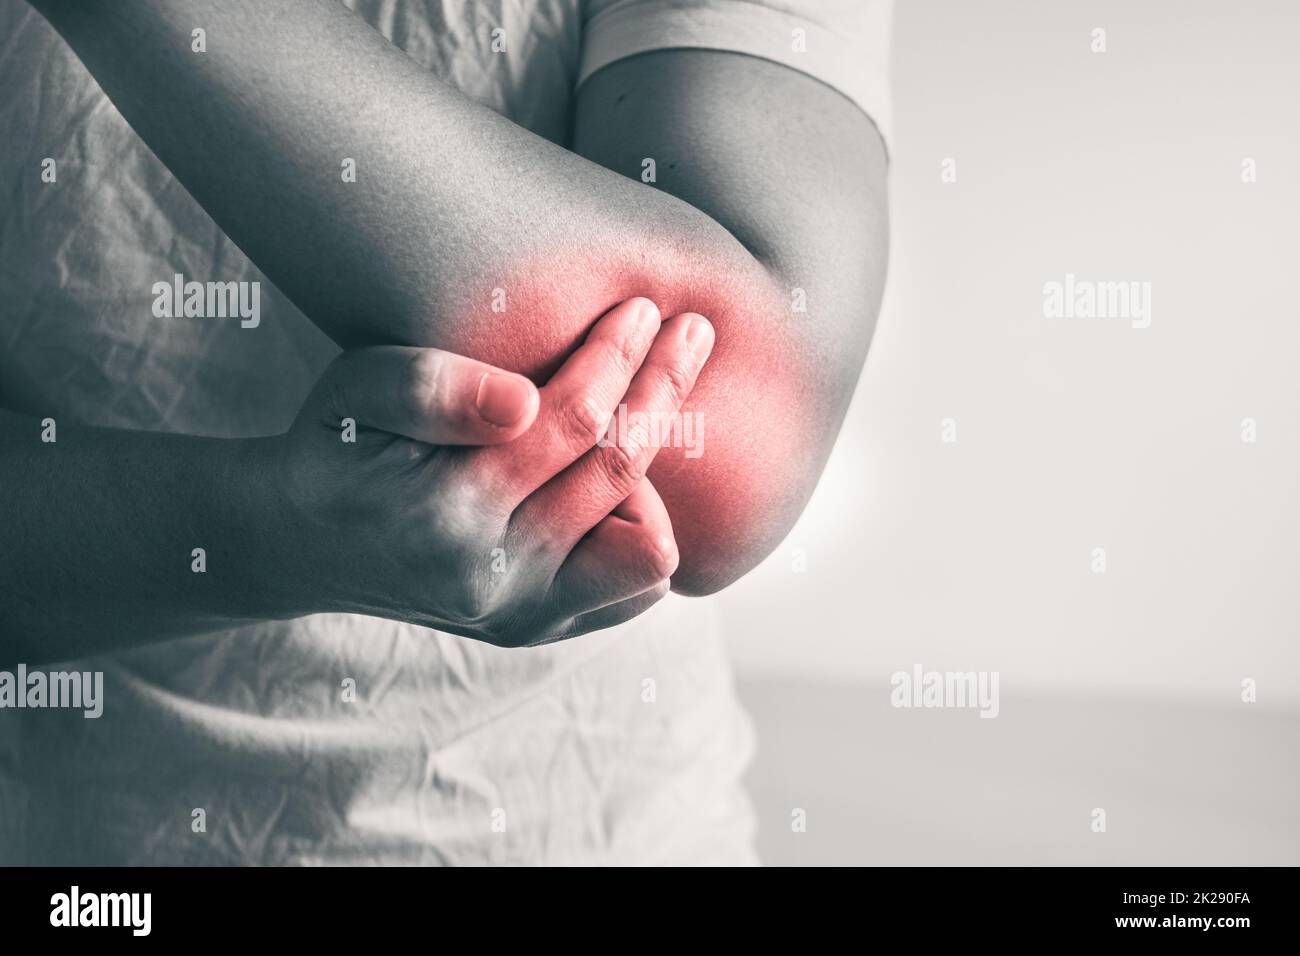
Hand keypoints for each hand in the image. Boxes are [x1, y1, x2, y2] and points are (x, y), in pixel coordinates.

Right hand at [268, 297, 713, 645]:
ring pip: (645, 544)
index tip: (643, 306)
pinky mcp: (537, 631)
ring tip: (636, 414)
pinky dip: (641, 527)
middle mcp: (493, 579)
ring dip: (653, 471)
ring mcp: (521, 616)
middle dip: (662, 389)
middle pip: (618, 472)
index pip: (570, 421)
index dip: (617, 356)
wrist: (302, 542)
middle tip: (691, 331)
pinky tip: (617, 479)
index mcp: (445, 514)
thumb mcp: (352, 392)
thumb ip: (426, 388)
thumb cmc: (334, 447)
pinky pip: (634, 587)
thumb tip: (525, 405)